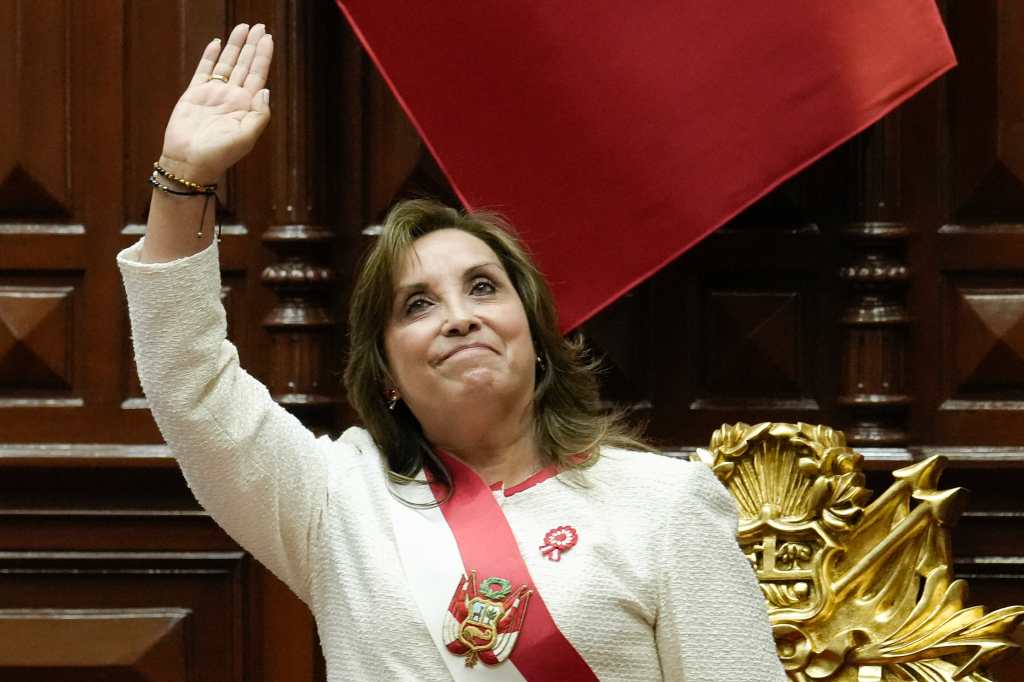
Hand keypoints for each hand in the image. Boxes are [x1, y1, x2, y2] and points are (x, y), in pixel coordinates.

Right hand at [160, 23, 273, 183]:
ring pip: (226, 63)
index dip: (263, 56)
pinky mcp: (194, 94)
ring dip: (235, 46)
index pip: (258, 75)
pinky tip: (216, 43)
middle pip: (244, 64)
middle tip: (259, 26)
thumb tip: (265, 89)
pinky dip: (210, 56)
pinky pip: (204, 70)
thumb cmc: (219, 155)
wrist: (189, 163)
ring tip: (242, 27)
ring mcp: (213, 94)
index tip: (268, 38)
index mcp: (246, 106)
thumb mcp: (246, 138)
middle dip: (252, 45)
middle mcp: (232, 97)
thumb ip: (259, 114)